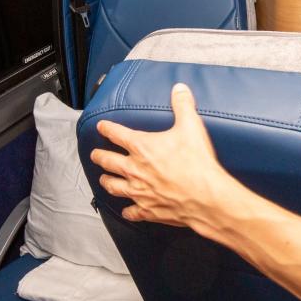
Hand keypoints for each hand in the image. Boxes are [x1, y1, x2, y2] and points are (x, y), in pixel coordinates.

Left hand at [90, 83, 230, 227]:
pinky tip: (126, 210)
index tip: (101, 126)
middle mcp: (134, 169)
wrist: (205, 196)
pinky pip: (132, 211)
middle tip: (95, 155)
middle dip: (99, 156)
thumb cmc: (196, 163)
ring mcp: (139, 191)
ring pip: (114, 186)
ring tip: (103, 179)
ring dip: (107, 181)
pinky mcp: (148, 209)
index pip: (116, 134)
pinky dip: (128, 210)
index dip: (106, 128)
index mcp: (141, 147)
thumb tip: (179, 89)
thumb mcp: (191, 126)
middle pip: (108, 161)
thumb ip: (183, 105)